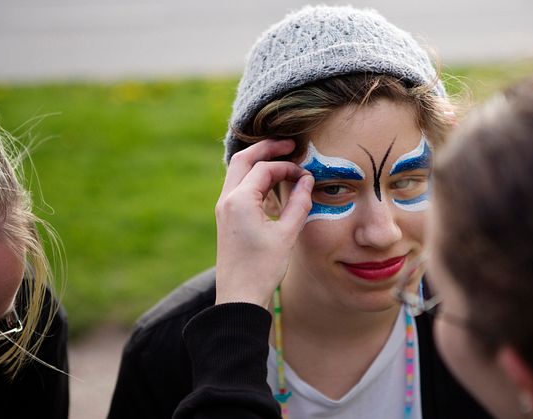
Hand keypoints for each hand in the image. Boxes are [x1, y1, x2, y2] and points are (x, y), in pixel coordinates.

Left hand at [214, 139, 312, 306]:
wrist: (239, 296)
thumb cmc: (262, 268)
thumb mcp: (286, 235)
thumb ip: (299, 204)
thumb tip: (308, 180)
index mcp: (239, 201)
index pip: (264, 169)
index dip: (287, 167)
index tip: (306, 174)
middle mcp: (226, 200)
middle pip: (243, 159)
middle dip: (266, 148)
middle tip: (289, 143)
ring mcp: (224, 208)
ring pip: (237, 171)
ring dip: (258, 162)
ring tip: (281, 157)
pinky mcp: (226, 217)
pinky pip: (238, 186)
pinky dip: (254, 178)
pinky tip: (271, 182)